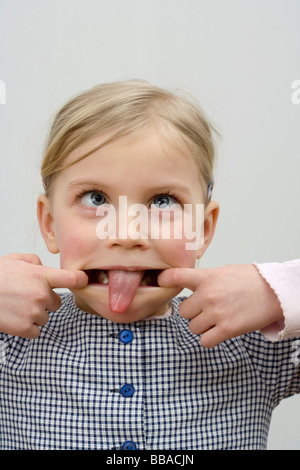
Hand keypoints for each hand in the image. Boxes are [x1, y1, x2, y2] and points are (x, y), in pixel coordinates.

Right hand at [0, 253, 87, 338]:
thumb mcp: (15, 260)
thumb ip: (35, 262)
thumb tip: (44, 267)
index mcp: (41, 276)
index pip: (73, 279)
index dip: (82, 280)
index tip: (84, 282)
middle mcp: (41, 294)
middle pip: (57, 303)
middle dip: (45, 301)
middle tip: (26, 296)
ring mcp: (34, 312)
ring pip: (45, 317)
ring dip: (35, 314)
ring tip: (17, 306)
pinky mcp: (25, 328)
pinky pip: (36, 330)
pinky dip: (28, 327)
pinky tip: (15, 317)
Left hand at [158, 264, 282, 347]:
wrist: (274, 292)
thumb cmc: (250, 280)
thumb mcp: (223, 272)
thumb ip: (204, 279)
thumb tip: (188, 285)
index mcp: (206, 277)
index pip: (174, 277)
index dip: (163, 280)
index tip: (160, 282)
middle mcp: (207, 295)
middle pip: (183, 311)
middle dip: (193, 312)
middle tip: (206, 309)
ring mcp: (216, 313)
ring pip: (193, 327)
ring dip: (202, 326)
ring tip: (216, 319)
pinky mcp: (226, 329)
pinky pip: (205, 341)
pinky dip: (210, 339)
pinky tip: (219, 331)